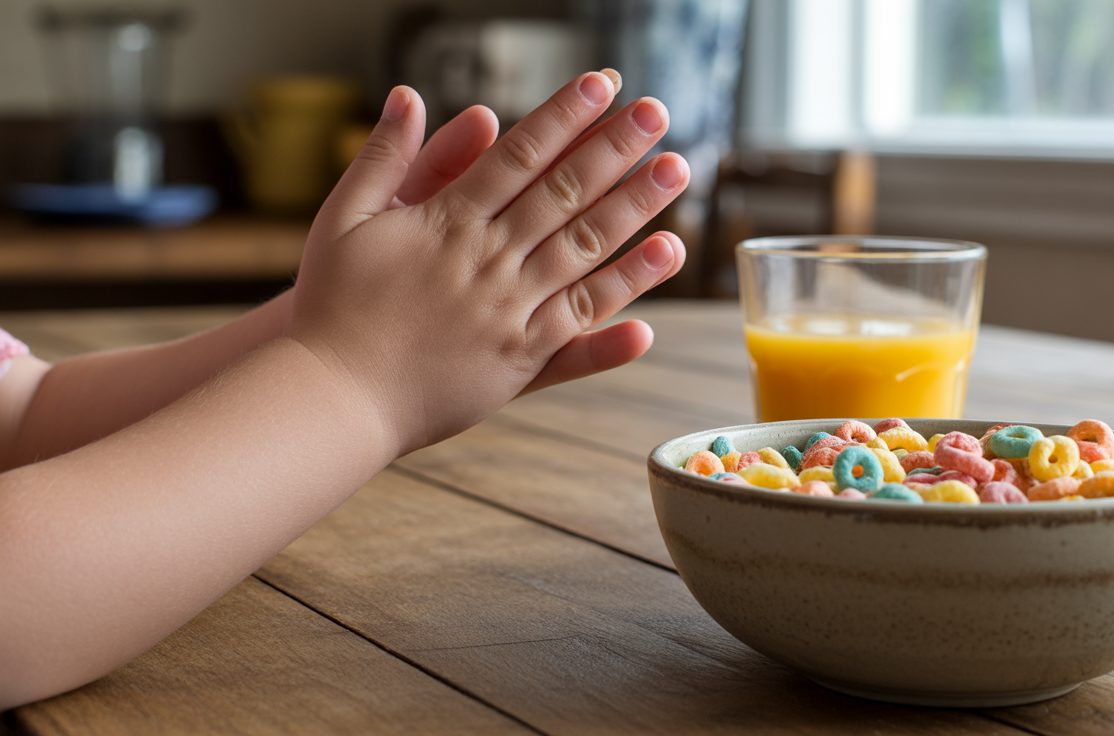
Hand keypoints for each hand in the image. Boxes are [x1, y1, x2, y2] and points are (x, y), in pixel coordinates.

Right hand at [291, 72, 688, 452]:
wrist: (334, 395)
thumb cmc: (332, 306)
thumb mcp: (344, 219)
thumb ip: (383, 157)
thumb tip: (407, 95)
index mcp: (446, 222)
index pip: (518, 157)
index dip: (562, 117)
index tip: (601, 84)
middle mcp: (487, 260)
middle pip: (563, 193)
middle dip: (613, 148)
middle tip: (657, 113)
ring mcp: (508, 310)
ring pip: (584, 249)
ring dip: (634, 207)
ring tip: (675, 171)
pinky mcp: (520, 358)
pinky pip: (581, 320)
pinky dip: (625, 289)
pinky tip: (663, 260)